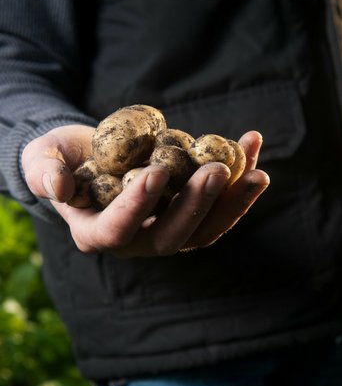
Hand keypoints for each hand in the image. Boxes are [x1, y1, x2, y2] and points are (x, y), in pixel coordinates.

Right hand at [22, 125, 269, 256]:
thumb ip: (44, 173)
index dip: (138, 204)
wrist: (89, 154)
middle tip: (219, 170)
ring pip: (208, 227)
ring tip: (257, 171)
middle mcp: (137, 242)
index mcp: (96, 233)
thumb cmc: (58, 157)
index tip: (158, 171)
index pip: (119, 227)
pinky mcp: (194, 216)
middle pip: (174, 234)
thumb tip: (58, 189)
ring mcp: (169, 231)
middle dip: (199, 203)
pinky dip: (241, 178)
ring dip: (235, 200)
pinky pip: (223, 204)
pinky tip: (252, 144)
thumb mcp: (41, 159)